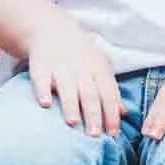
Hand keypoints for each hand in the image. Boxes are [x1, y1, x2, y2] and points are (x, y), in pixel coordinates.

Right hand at [23, 20, 121, 136]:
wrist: (51, 29)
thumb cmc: (80, 55)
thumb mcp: (100, 67)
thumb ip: (111, 90)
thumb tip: (124, 113)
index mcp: (98, 69)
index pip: (108, 93)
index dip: (111, 114)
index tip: (113, 133)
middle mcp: (81, 69)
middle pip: (89, 94)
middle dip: (93, 114)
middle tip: (95, 135)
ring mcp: (60, 67)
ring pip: (67, 88)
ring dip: (70, 105)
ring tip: (73, 123)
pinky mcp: (41, 66)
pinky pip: (42, 79)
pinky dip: (43, 91)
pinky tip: (46, 104)